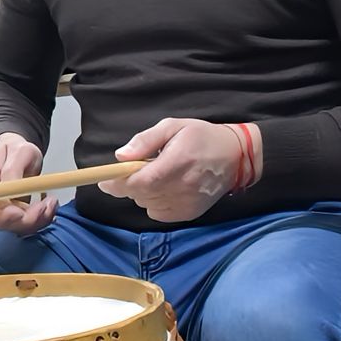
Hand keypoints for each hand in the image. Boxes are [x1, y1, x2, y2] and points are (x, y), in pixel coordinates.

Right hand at [0, 132, 57, 234]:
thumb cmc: (16, 149)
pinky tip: (50, 205)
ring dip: (38, 220)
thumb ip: (13, 170)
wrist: (18, 151)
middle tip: (45, 206)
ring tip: (51, 202)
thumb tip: (11, 190)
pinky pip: (28, 224)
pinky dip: (42, 219)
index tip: (19, 212)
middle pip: (0, 221)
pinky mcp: (16, 213)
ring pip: (17, 226)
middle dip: (25, 220)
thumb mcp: (19, 152)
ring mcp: (3, 208)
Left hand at [98, 118, 257, 222]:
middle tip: (133, 171)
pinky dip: (153, 203)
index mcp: (178, 162)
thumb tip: (120, 156)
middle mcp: (184, 186)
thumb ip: (145, 140)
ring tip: (156, 176)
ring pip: (147, 205)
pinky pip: (159, 214)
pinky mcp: (191, 213)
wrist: (236, 156)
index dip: (118, 184)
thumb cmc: (201, 137)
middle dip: (128, 185)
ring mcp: (188, 202)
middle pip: (140, 195)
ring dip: (141, 193)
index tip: (104, 181)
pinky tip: (163, 188)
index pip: (141, 181)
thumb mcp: (172, 126)